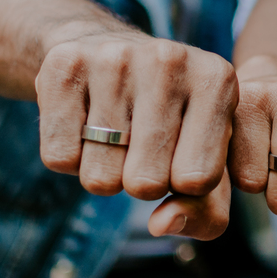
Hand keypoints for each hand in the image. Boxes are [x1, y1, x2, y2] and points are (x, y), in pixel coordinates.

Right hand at [35, 29, 237, 240]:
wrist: (109, 51)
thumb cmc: (172, 123)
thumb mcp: (206, 163)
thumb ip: (205, 213)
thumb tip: (162, 225)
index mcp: (217, 80)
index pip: (198, 181)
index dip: (182, 186)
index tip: (181, 155)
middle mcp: (170, 60)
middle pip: (146, 183)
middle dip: (141, 182)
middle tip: (142, 145)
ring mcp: (115, 58)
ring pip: (99, 177)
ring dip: (104, 172)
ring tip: (115, 131)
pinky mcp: (65, 64)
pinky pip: (59, 158)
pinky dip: (69, 157)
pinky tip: (84, 120)